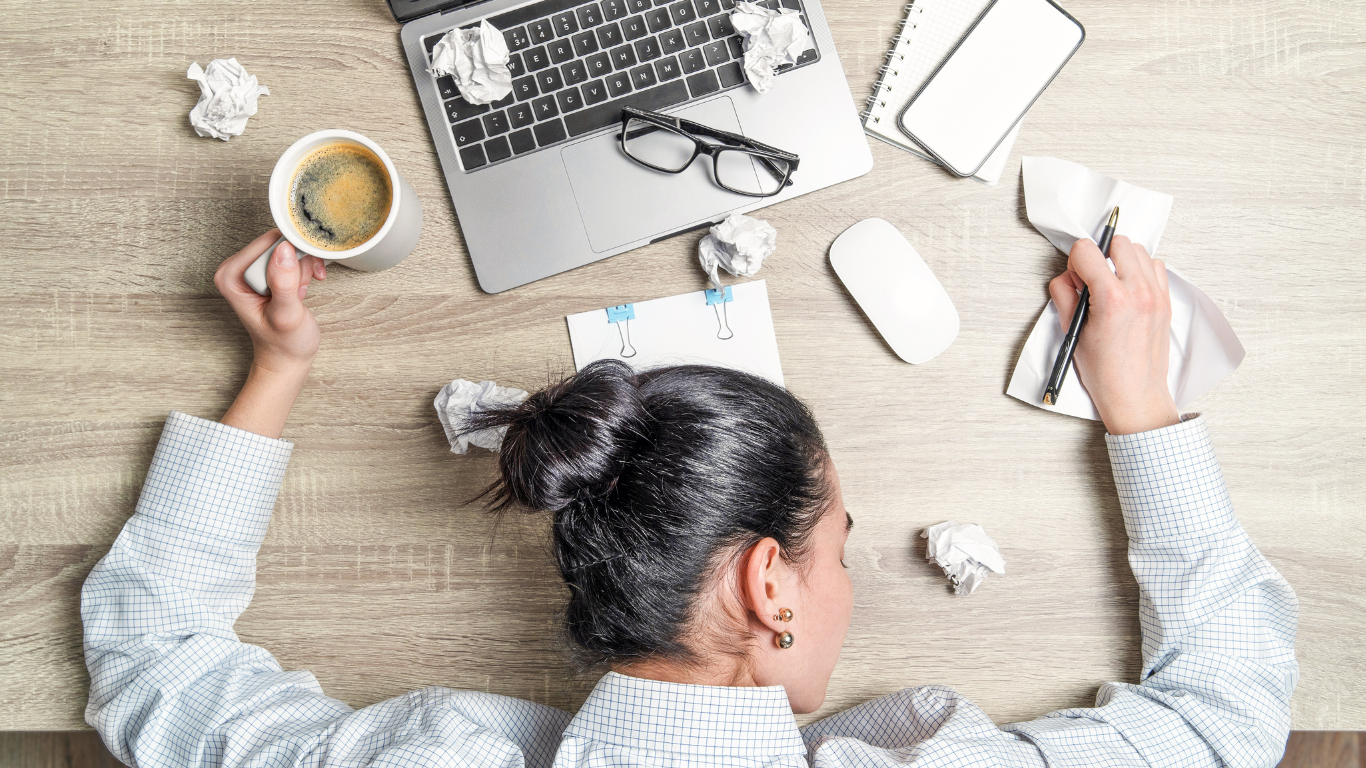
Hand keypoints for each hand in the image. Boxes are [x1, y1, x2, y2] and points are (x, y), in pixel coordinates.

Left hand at [214, 229, 326, 373]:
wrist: (287, 357)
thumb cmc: (283, 343)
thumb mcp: (285, 316)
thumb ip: (283, 284)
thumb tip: (284, 251)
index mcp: (231, 276)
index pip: (266, 243)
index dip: (290, 254)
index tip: (301, 274)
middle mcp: (238, 268)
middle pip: (278, 242)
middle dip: (297, 263)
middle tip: (298, 289)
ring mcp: (254, 268)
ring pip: (288, 247)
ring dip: (303, 267)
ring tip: (299, 293)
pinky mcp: (268, 271)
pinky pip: (292, 254)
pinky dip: (305, 268)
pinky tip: (304, 287)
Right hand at [1048, 236, 1180, 434]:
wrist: (1135, 395)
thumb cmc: (1105, 372)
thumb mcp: (1073, 332)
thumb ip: (1065, 296)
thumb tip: (1067, 278)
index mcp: (1112, 300)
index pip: (1087, 250)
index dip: (1075, 261)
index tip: (1075, 277)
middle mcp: (1139, 293)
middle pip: (1117, 242)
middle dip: (1099, 255)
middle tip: (1092, 278)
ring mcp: (1157, 296)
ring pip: (1138, 250)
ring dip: (1121, 260)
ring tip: (1111, 283)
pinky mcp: (1166, 301)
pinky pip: (1155, 266)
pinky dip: (1140, 270)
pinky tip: (1128, 288)